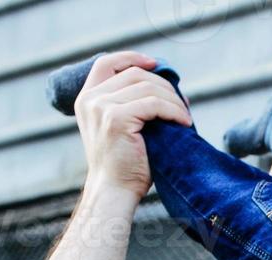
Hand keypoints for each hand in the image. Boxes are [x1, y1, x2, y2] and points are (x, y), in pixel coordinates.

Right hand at [73, 51, 189, 203]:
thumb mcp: (121, 127)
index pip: (107, 63)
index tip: (156, 64)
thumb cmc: (125, 165)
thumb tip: (167, 85)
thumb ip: (130, 104)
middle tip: (183, 104)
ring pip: (147, 87)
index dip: (133, 57)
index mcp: (86, 99)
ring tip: (185, 117)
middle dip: (164, 86)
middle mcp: (90, 100)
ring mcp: (101, 108)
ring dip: (173, 100)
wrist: (115, 191)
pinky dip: (174, 111)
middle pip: (135, 74)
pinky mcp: (116, 119)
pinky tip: (183, 123)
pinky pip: (154, 104)